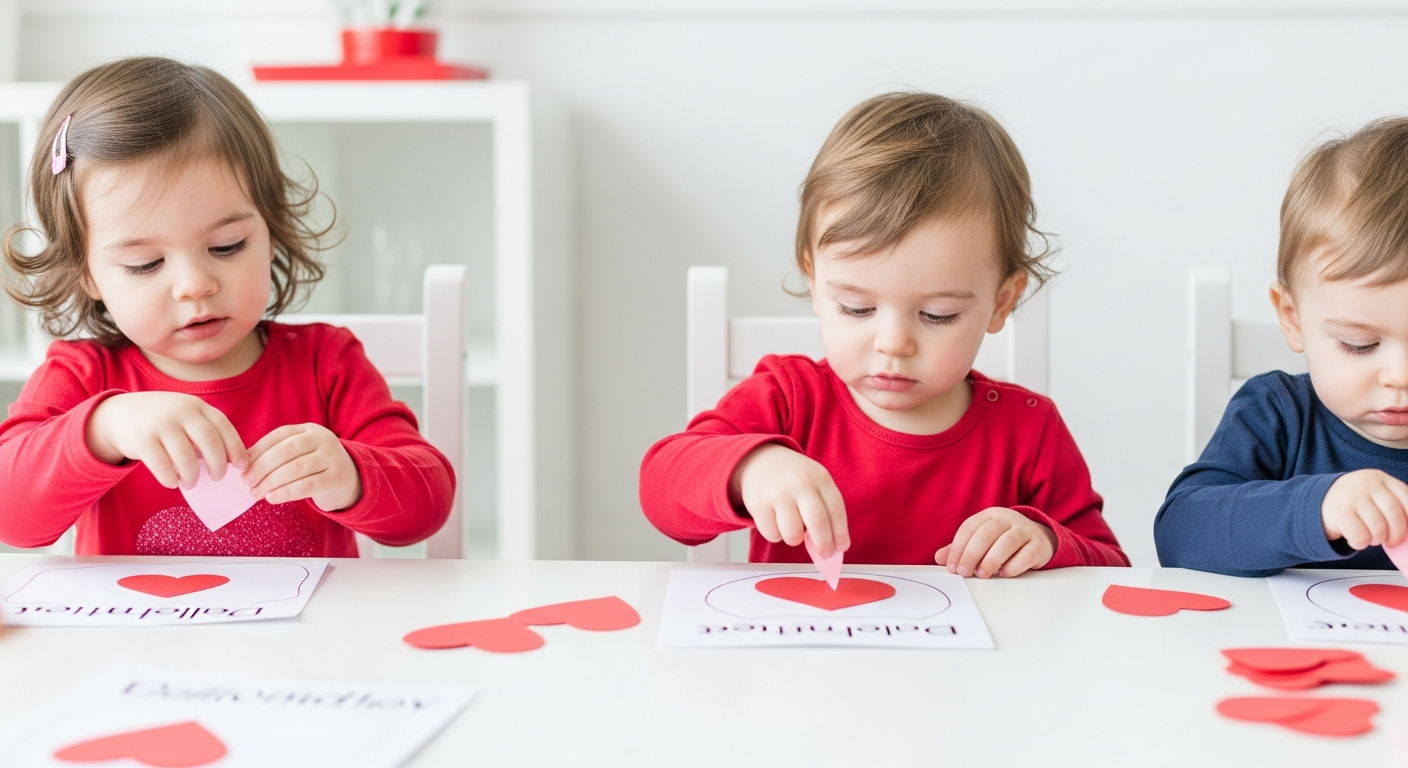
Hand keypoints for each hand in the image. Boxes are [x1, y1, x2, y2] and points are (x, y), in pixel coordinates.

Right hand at [86, 392, 247, 487]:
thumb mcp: (185, 416)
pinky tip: (172, 482)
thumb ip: (205, 431)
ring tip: (191, 482)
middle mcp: (181, 412)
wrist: (119, 413)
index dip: (236, 448)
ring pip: (186, 456)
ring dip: (192, 475)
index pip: (224, 427)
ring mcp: (161, 424)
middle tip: (218, 478)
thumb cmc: (162, 421)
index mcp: (196, 406)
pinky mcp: (142, 440)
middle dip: (218, 464)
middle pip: (210, 441)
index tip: (242, 467)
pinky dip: (170, 478)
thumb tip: (231, 462)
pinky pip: (162, 465)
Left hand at [243, 424, 361, 510]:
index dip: (258, 451)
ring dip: (271, 482)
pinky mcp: (336, 479)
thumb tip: (243, 463)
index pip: (279, 436)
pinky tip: (272, 498)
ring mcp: (332, 458)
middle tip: (247, 482)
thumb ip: (276, 454)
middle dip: (262, 467)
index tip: (241, 467)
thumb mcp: (300, 454)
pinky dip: (285, 493)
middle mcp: (323, 439)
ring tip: (256, 493)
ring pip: (295, 469)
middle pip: (286, 451)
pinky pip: (306, 486)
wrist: (350, 480)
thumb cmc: (315, 467)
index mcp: (309, 429)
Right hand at [729, 443, 848, 555]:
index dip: (840, 533)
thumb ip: (824, 510)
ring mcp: (778, 493)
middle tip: (824, 554)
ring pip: (793, 534)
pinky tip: (775, 521)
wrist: (760, 460)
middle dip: (823, 545)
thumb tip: (831, 547)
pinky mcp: (758, 504)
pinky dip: (776, 535)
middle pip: (817, 522)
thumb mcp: (814, 483)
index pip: (836, 510)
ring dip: (795, 539)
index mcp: (820, 477)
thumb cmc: (794, 479)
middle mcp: (800, 483)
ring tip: (793, 528)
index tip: (841, 548)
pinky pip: (773, 535)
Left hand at [935, 507, 1055, 577]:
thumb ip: (962, 548)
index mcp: (990, 514)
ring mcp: (1025, 530)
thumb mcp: (983, 540)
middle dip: (971, 555)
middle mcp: (1008, 519)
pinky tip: (1003, 573)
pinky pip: (1025, 556)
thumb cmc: (1005, 540)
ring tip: (982, 574)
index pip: (969, 528)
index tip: (952, 567)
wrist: (1040, 539)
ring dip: (991, 561)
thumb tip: (939, 558)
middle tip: (964, 572)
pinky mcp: (1039, 545)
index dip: (957, 548)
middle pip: (985, 534)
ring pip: (1006, 543)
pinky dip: (1012, 567)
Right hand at [1322, 469, 1407, 549]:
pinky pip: (1361, 536)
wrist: (1318, 501)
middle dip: (1396, 535)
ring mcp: (1352, 497)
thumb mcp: (1375, 494)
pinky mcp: (1340, 513)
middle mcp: (1367, 484)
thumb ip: (1395, 504)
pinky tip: (1355, 538)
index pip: (1407, 498)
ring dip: (1376, 540)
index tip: (1407, 531)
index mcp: (1381, 478)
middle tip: (1391, 541)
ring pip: (1379, 529)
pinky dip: (1360, 543)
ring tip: (1369, 537)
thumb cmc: (1355, 503)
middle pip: (1395, 515)